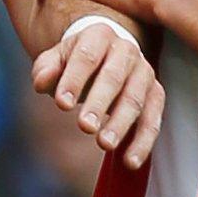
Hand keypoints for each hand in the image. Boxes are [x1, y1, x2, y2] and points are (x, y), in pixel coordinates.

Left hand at [31, 20, 163, 167]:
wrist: (104, 56)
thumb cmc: (74, 62)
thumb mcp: (55, 60)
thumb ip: (46, 69)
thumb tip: (42, 81)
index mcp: (98, 35)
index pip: (86, 56)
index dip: (74, 79)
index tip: (61, 104)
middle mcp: (126, 50)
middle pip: (113, 77)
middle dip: (99, 102)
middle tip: (84, 127)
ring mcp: (144, 71)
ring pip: (136, 98)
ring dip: (121, 123)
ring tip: (105, 145)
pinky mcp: (155, 94)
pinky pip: (153, 119)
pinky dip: (143, 141)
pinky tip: (130, 161)